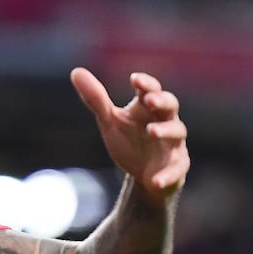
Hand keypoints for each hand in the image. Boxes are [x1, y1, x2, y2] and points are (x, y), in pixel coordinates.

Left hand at [72, 67, 189, 198]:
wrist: (143, 174)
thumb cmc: (130, 140)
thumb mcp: (110, 120)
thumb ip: (95, 98)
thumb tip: (76, 71)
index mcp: (148, 109)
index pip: (150, 91)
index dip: (145, 84)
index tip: (134, 79)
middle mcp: (165, 122)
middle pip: (170, 107)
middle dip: (162, 102)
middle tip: (150, 100)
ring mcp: (173, 144)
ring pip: (177, 133)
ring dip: (165, 131)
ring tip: (151, 131)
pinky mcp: (177, 167)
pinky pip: (176, 171)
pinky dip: (167, 176)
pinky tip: (155, 182)